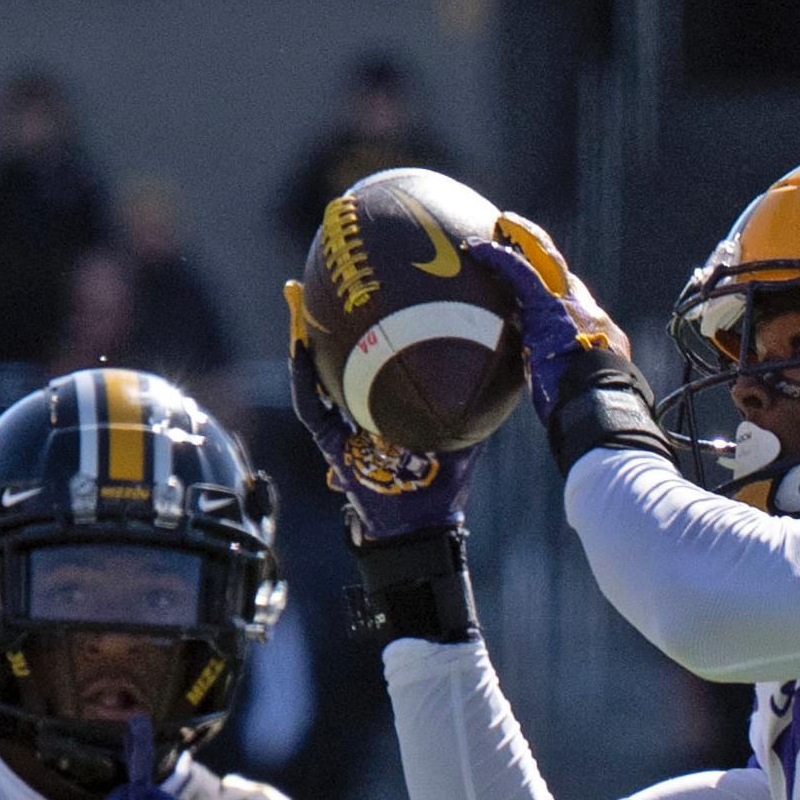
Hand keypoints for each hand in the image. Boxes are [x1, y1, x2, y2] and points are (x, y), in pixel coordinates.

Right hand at [286, 281, 476, 543]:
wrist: (417, 530)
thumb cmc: (443, 486)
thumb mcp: (463, 432)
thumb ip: (478, 398)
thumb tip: (504, 354)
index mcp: (389, 402)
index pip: (376, 351)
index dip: (372, 318)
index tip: (374, 279)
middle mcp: (361, 406)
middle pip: (341, 349)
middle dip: (330, 311)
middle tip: (328, 268)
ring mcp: (341, 422)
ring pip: (315, 369)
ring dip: (302, 332)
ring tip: (295, 293)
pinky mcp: (327, 441)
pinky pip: (308, 404)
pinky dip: (302, 376)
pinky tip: (299, 344)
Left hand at [473, 215, 666, 470]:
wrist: (602, 406)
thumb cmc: (594, 416)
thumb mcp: (585, 396)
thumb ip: (569, 387)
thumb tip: (559, 409)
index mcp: (597, 333)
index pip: (573, 302)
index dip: (555, 286)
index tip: (540, 277)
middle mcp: (586, 311)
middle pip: (560, 270)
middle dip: (539, 247)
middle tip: (517, 232)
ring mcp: (568, 305)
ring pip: (542, 260)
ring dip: (519, 241)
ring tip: (499, 228)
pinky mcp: (546, 307)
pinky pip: (517, 272)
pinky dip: (496, 257)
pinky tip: (474, 247)